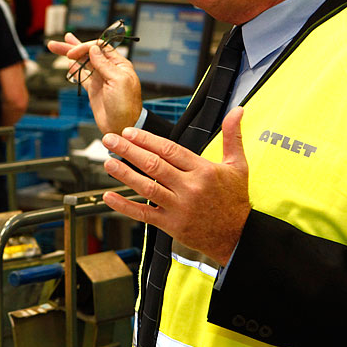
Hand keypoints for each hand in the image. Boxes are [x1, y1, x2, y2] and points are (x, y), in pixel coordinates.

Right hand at [47, 32, 142, 135]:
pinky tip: (68, 63)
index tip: (73, 53)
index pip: (99, 48)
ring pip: (82, 62)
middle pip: (88, 53)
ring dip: (69, 55)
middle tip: (56, 44)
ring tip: (56, 48)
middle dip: (72, 47)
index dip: (84, 48)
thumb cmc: (126, 107)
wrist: (121, 127)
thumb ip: (105, 64)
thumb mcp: (118, 82)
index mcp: (119, 65)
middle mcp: (109, 69)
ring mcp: (100, 78)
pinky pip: (82, 75)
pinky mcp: (93, 88)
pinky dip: (74, 68)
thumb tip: (93, 49)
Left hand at [100, 107, 250, 263]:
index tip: (128, 132)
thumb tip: (237, 111)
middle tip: (110, 139)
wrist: (238, 235)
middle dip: (128, 150)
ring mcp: (179, 207)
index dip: (146, 139)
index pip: (169, 149)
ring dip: (124, 174)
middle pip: (154, 165)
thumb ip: (232, 136)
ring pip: (147, 187)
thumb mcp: (238, 165)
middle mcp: (190, 188)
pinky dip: (124, 206)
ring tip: (108, 162)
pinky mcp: (171, 225)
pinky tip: (109, 196)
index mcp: (203, 170)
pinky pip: (144, 214)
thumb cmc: (234, 199)